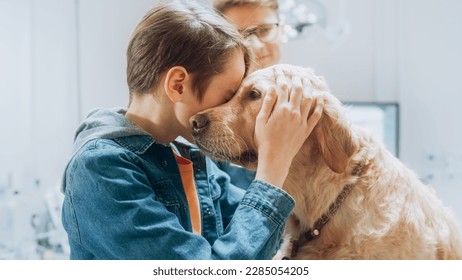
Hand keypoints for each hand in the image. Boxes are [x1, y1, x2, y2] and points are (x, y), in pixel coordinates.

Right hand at [254, 66, 323, 187]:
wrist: (276, 158)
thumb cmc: (264, 140)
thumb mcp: (261, 121)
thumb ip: (267, 103)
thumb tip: (272, 88)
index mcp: (281, 109)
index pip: (283, 88)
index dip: (281, 77)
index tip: (280, 71)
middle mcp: (294, 112)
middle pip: (298, 90)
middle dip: (296, 79)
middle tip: (295, 72)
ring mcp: (302, 121)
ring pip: (309, 99)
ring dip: (309, 88)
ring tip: (307, 80)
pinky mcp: (307, 129)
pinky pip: (316, 115)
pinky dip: (319, 105)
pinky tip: (320, 97)